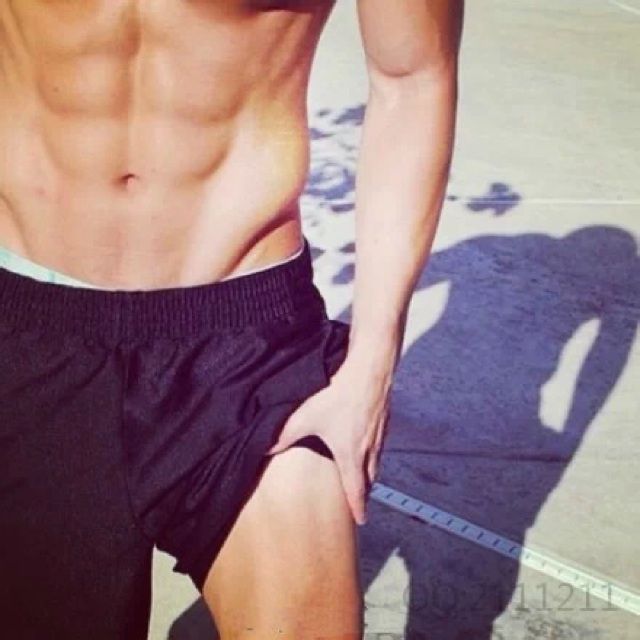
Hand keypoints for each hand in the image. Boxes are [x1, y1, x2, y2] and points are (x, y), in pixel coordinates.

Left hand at [266, 362, 391, 525]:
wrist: (370, 367)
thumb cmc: (341, 392)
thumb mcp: (306, 415)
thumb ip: (285, 434)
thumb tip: (266, 447)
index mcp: (351, 454)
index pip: (356, 489)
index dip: (358, 507)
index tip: (361, 520)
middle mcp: (369, 447)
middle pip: (370, 477)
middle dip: (365, 490)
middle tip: (360, 498)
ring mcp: (380, 432)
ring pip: (377, 459)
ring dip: (371, 470)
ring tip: (363, 473)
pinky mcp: (385, 416)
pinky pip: (380, 440)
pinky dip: (375, 448)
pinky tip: (367, 439)